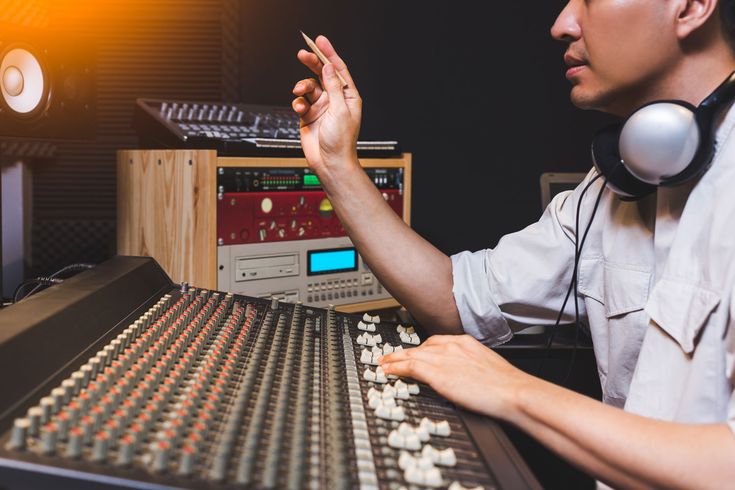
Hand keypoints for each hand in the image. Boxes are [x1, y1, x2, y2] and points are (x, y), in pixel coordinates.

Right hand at [292, 36, 361, 176]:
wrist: (330, 163)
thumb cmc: (341, 142)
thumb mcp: (340, 110)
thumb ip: (333, 87)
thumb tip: (328, 67)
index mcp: (348, 96)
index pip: (338, 69)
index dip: (329, 54)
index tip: (319, 41)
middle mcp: (335, 99)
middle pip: (322, 74)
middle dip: (312, 63)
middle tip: (302, 53)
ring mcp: (321, 107)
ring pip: (309, 87)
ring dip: (302, 86)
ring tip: (299, 90)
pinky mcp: (309, 115)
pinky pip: (300, 102)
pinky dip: (298, 103)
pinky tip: (300, 109)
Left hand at [380, 334, 534, 418]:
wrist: (513, 391)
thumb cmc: (507, 385)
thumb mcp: (487, 368)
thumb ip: (471, 367)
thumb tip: (466, 376)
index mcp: (466, 342)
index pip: (436, 342)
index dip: (421, 349)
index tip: (413, 353)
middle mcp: (452, 346)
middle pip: (421, 347)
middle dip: (405, 353)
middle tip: (391, 357)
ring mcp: (444, 358)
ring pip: (411, 355)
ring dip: (395, 360)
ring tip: (384, 364)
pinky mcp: (437, 372)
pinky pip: (410, 367)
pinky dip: (397, 368)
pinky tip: (389, 371)